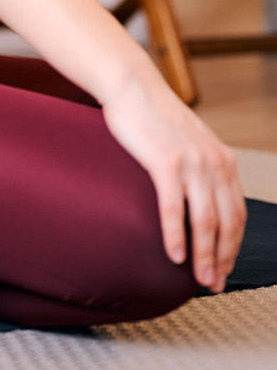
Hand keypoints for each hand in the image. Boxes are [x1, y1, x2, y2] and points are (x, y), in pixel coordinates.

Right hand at [100, 79, 246, 292]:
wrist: (133, 87)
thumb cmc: (152, 116)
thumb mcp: (187, 142)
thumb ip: (196, 166)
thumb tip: (191, 193)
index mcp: (222, 160)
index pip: (237, 213)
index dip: (233, 245)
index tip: (223, 267)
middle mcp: (214, 164)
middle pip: (227, 222)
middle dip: (223, 258)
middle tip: (214, 283)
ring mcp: (192, 163)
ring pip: (206, 220)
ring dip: (204, 255)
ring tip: (199, 279)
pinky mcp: (165, 163)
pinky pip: (175, 207)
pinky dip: (177, 235)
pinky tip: (174, 255)